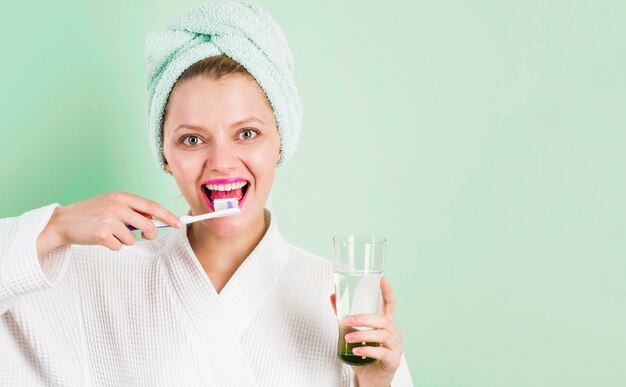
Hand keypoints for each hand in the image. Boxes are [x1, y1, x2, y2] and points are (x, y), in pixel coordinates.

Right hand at [37, 192, 180, 254]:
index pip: (152, 206)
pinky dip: (113, 246)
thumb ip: (132, 210)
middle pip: (147, 225)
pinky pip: (119, 246)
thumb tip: (154, 220)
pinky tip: (101, 239)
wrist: (62, 222)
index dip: (167, 216)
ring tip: (110, 233)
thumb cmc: (91, 214)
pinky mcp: (101, 234)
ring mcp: (108, 219)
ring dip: (124, 240)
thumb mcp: (111, 204)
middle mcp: (116, 206)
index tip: (179, 224)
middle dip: (149, 234)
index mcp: (121, 197)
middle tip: (144, 237)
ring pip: (133, 238)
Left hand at [330, 277, 402, 386]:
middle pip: (383, 319)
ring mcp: (396, 347)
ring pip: (382, 335)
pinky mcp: (393, 361)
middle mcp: (394, 333)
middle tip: (348, 319)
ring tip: (347, 338)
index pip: (390, 304)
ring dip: (362, 335)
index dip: (387, 291)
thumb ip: (345, 317)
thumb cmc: (365, 355)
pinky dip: (367, 350)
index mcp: (386, 324)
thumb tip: (333, 297)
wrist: (370, 379)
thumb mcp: (354, 333)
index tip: (382, 280)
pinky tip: (356, 351)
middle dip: (364, 318)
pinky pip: (382, 352)